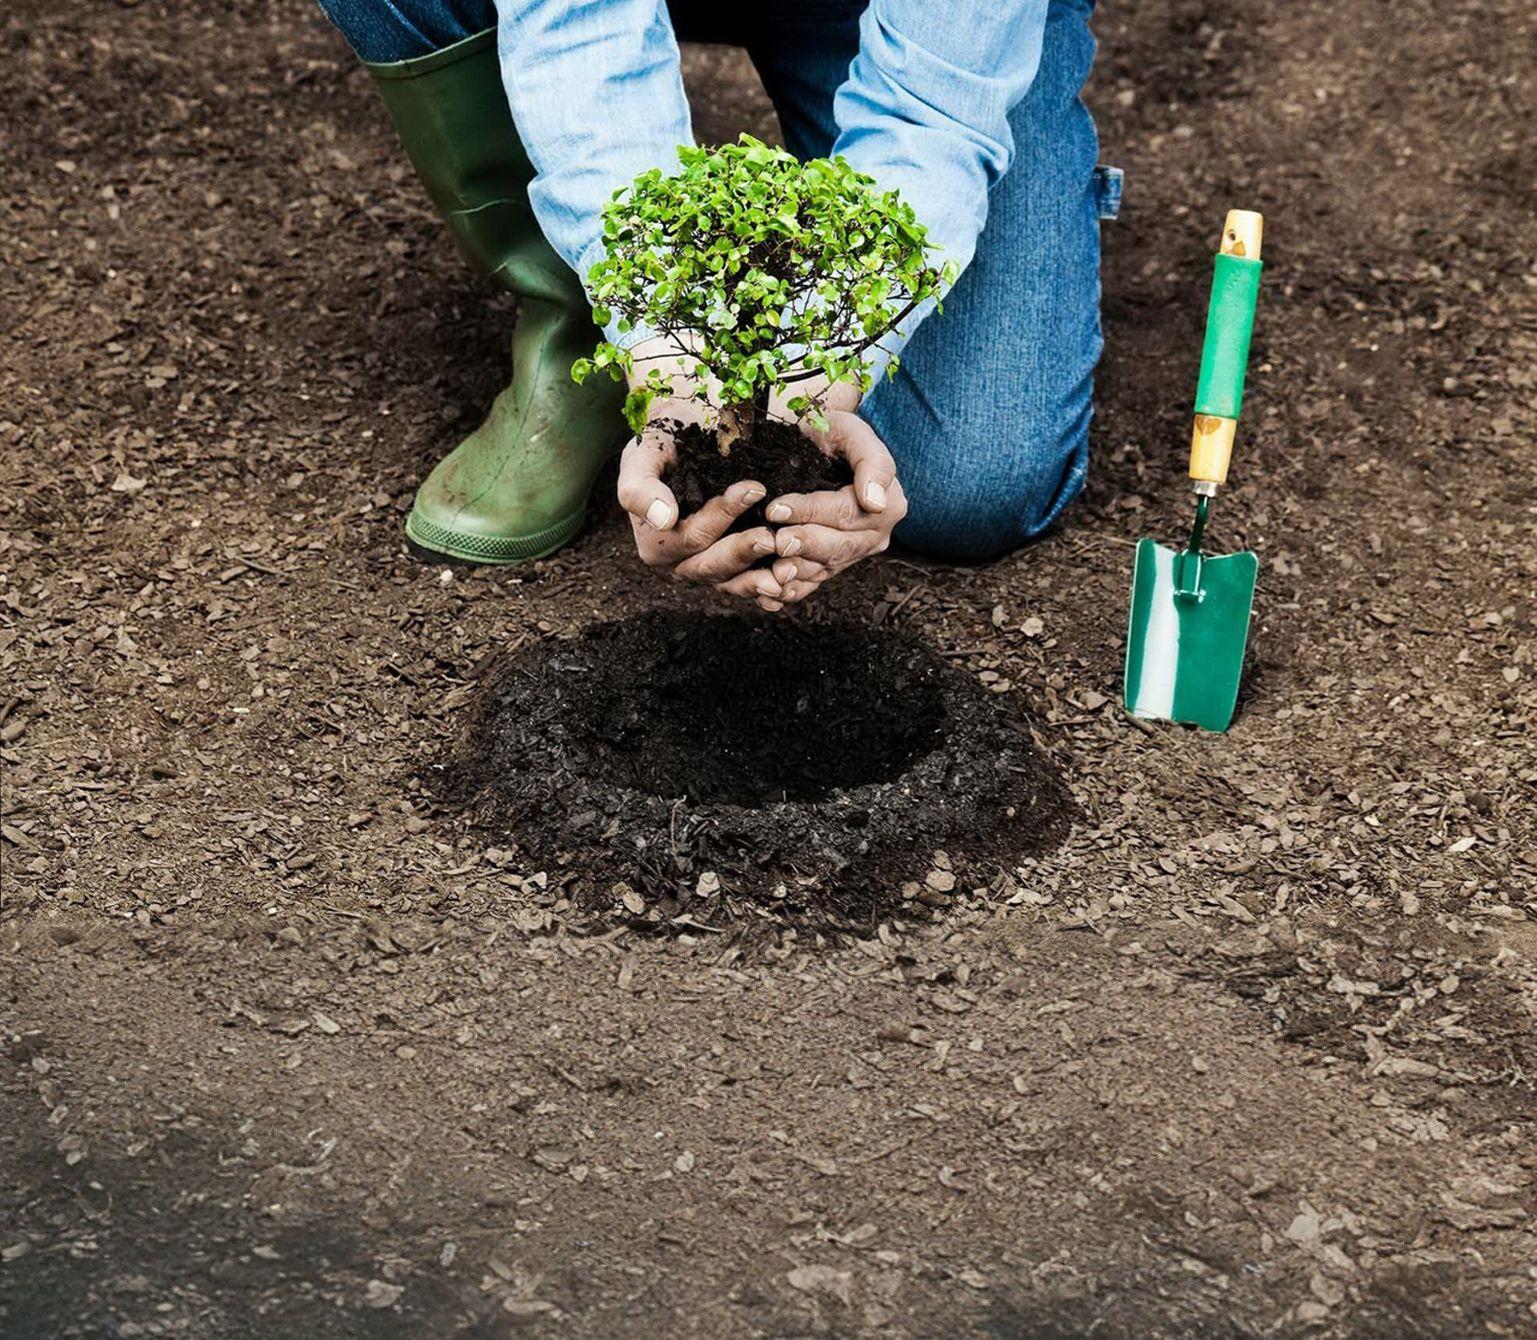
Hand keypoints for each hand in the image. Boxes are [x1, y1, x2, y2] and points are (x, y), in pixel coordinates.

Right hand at [616, 397, 787, 610]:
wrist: (682, 437)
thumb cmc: (661, 444)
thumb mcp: (641, 456)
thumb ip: (640, 488)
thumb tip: (663, 519)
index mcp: (655, 543)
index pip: (690, 536)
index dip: (721, 516)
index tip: (753, 489)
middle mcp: (679, 563)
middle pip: (711, 565)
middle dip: (742, 552)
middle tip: (772, 538)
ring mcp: (706, 567)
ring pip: (731, 582)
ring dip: (758, 580)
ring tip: (787, 571)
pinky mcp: (730, 568)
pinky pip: (746, 584)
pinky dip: (766, 587)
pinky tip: (789, 586)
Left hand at [762, 409, 906, 605]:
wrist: (818, 446)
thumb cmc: (834, 432)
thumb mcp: (854, 432)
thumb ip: (872, 462)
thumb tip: (876, 501)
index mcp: (888, 504)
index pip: (846, 512)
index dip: (811, 511)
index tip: (777, 508)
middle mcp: (874, 534)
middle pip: (839, 547)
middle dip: (805, 545)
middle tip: (775, 541)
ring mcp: (853, 553)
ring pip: (825, 569)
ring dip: (797, 573)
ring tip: (772, 572)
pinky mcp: (831, 565)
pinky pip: (813, 584)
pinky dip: (792, 591)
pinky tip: (770, 595)